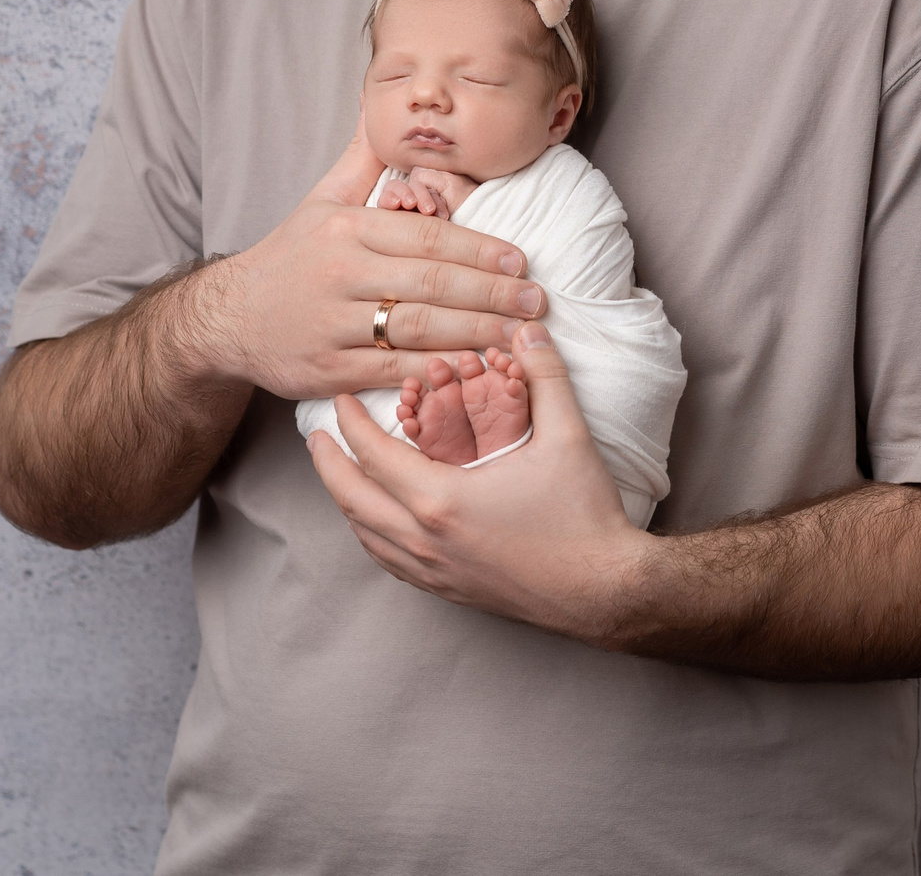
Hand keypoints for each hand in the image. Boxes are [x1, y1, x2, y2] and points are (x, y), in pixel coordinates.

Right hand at [162, 133, 545, 402]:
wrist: (228, 316)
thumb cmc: (290, 256)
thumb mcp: (323, 199)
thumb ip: (364, 156)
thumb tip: (381, 102)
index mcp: (347, 228)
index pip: (426, 237)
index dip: (478, 250)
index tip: (520, 261)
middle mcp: (340, 273)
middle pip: (429, 284)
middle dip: (490, 294)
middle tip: (535, 302)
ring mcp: (333, 325)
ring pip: (415, 330)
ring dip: (474, 335)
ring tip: (518, 338)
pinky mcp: (329, 370)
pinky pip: (391, 372)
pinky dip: (434, 374)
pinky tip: (471, 372)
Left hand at [308, 319, 648, 641]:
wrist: (603, 590)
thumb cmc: (584, 515)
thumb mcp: (567, 436)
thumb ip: (544, 375)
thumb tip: (527, 330)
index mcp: (441, 499)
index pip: (374, 454)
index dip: (350, 424)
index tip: (339, 399)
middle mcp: (425, 540)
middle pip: (351, 498)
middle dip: (328, 464)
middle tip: (317, 436)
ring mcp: (433, 571)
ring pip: (365, 535)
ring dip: (346, 500)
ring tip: (340, 474)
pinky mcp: (447, 590)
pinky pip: (388, 561)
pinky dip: (370, 534)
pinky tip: (377, 522)